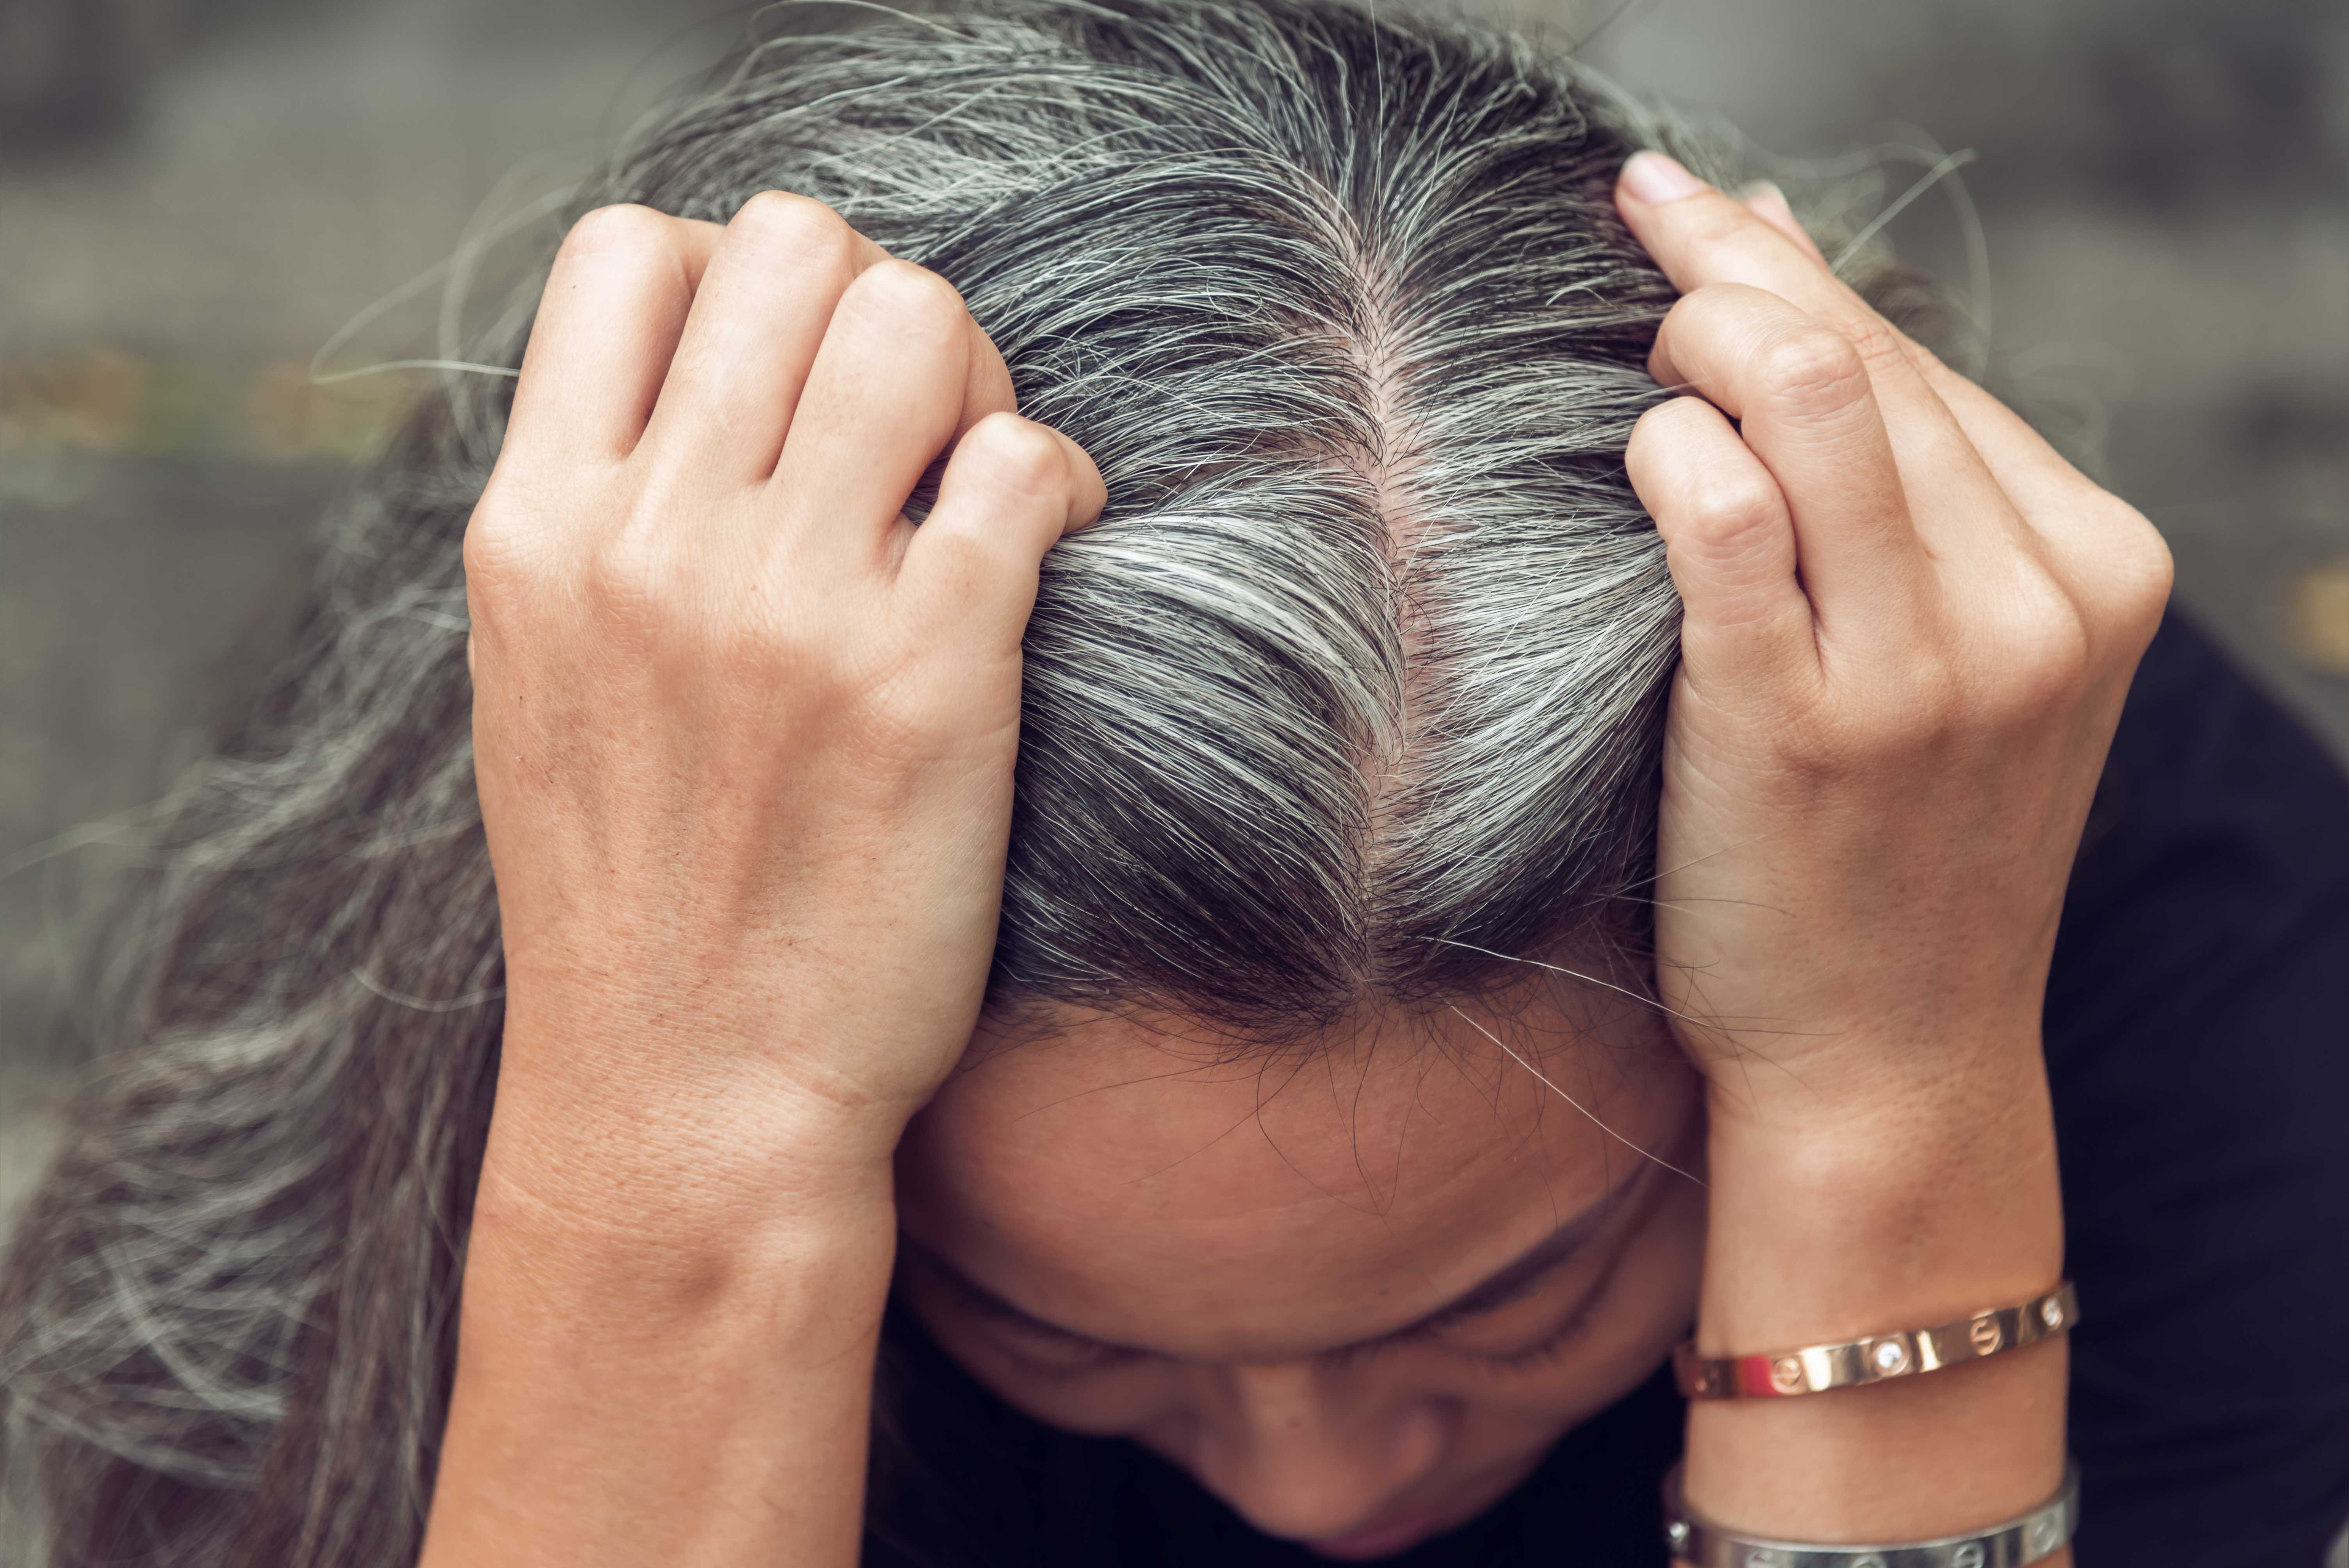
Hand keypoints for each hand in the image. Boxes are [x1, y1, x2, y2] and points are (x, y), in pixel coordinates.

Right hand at [464, 192, 1102, 1219]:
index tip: (785, 383)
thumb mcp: (548, 679)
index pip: (631, 251)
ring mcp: (791, 606)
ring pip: (920, 321)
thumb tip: (717, 382)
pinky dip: (1055, 479)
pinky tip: (1040, 547)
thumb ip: (604, 517)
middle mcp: (653, 542)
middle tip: (907, 428)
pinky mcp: (931, 676)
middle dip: (873, 307)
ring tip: (974, 480)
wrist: (686, 1100)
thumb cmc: (632, 895)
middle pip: (796, 247)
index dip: (735, 279)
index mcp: (536, 530)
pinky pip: (1023, 463)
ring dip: (973, 377)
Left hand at [1617, 155, 2170, 1140]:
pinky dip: (1665, 453)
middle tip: (1640, 245)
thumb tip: (1783, 270)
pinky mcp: (1805, 725)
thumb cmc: (1894, 848)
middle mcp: (2031, 603)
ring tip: (1638, 354)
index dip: (1791, 268)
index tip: (1701, 219)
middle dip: (1730, 271)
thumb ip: (1898, 480)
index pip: (1920, 362)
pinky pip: (1724, 516)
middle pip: (1861, 358)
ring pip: (1806, 397)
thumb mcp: (1956, 653)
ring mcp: (1928, 668)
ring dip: (1696, 338)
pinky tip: (1636, 456)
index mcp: (2091, 567)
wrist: (1888, 1056)